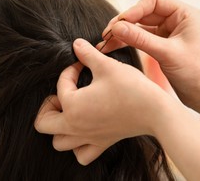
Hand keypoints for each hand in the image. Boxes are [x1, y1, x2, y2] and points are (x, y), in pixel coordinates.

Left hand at [34, 38, 166, 164]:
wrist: (156, 112)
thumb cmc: (131, 88)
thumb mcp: (107, 65)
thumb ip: (87, 53)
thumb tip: (76, 44)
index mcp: (73, 106)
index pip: (60, 85)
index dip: (70, 70)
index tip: (82, 64)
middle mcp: (76, 126)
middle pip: (43, 124)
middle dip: (48, 105)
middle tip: (64, 93)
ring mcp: (88, 138)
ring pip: (59, 142)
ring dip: (58, 127)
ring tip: (70, 111)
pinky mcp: (102, 143)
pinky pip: (81, 154)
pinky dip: (77, 146)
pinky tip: (85, 129)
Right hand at [97, 0, 199, 113]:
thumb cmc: (195, 73)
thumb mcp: (167, 54)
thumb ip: (141, 39)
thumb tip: (116, 27)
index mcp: (184, 14)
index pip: (154, 0)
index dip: (134, 9)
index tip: (119, 24)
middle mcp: (175, 19)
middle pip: (142, 12)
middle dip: (124, 23)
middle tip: (106, 34)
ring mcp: (167, 32)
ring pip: (138, 26)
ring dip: (121, 33)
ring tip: (104, 43)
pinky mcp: (160, 44)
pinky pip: (139, 38)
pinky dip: (126, 42)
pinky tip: (111, 47)